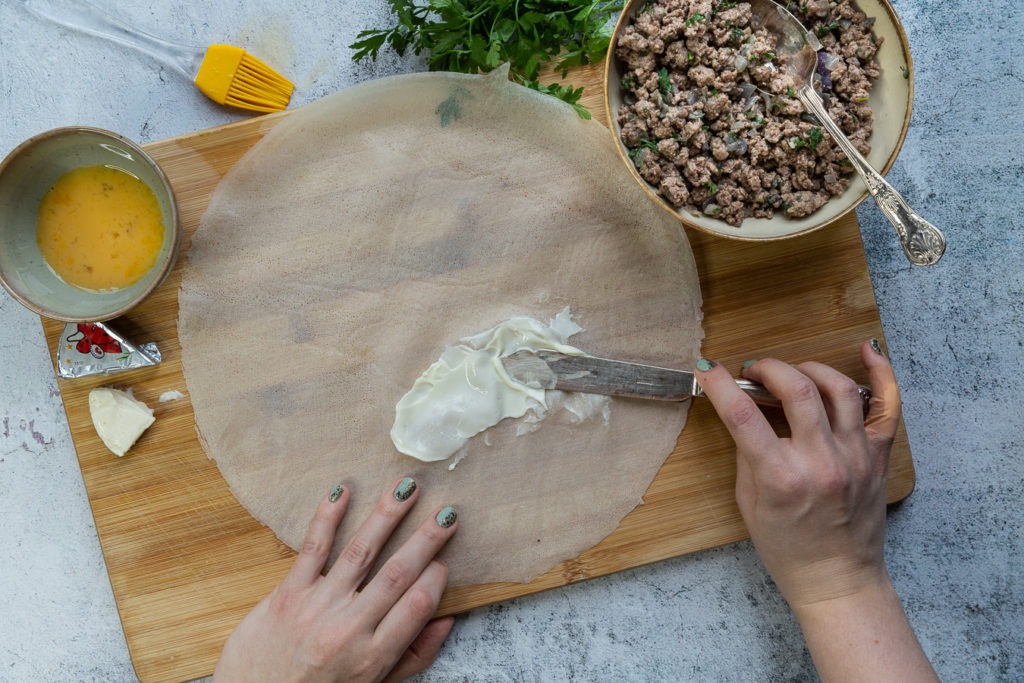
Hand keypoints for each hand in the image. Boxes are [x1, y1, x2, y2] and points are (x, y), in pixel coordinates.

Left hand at [214, 477, 457, 682]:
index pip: (417, 605)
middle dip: (426, 540)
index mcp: (373, 656)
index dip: (436, 578)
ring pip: (361, 552)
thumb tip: (446, 620)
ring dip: (387, 516)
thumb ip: (413, 656)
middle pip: (397, 574)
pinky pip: (313, 549)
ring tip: (407, 488)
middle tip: (448, 514)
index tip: (444, 560)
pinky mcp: (288, 594)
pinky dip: (327, 517)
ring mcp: (317, 608)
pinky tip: (343, 491)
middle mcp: (348, 630)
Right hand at [696, 341, 898, 607]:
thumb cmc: (786, 547)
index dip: (719, 385)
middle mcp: (822, 463)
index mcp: (782, 479)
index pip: (743, 415)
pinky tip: (869, 350)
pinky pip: (888, 406)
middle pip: (796, 389)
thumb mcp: (748, 502)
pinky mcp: (878, 457)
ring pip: (839, 388)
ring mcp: (855, 457)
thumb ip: (747, 451)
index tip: (706, 369)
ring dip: (809, 368)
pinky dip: (882, 374)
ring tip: (792, 373)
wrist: (837, 580)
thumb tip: (742, 408)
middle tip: (753, 371)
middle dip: (768, 368)